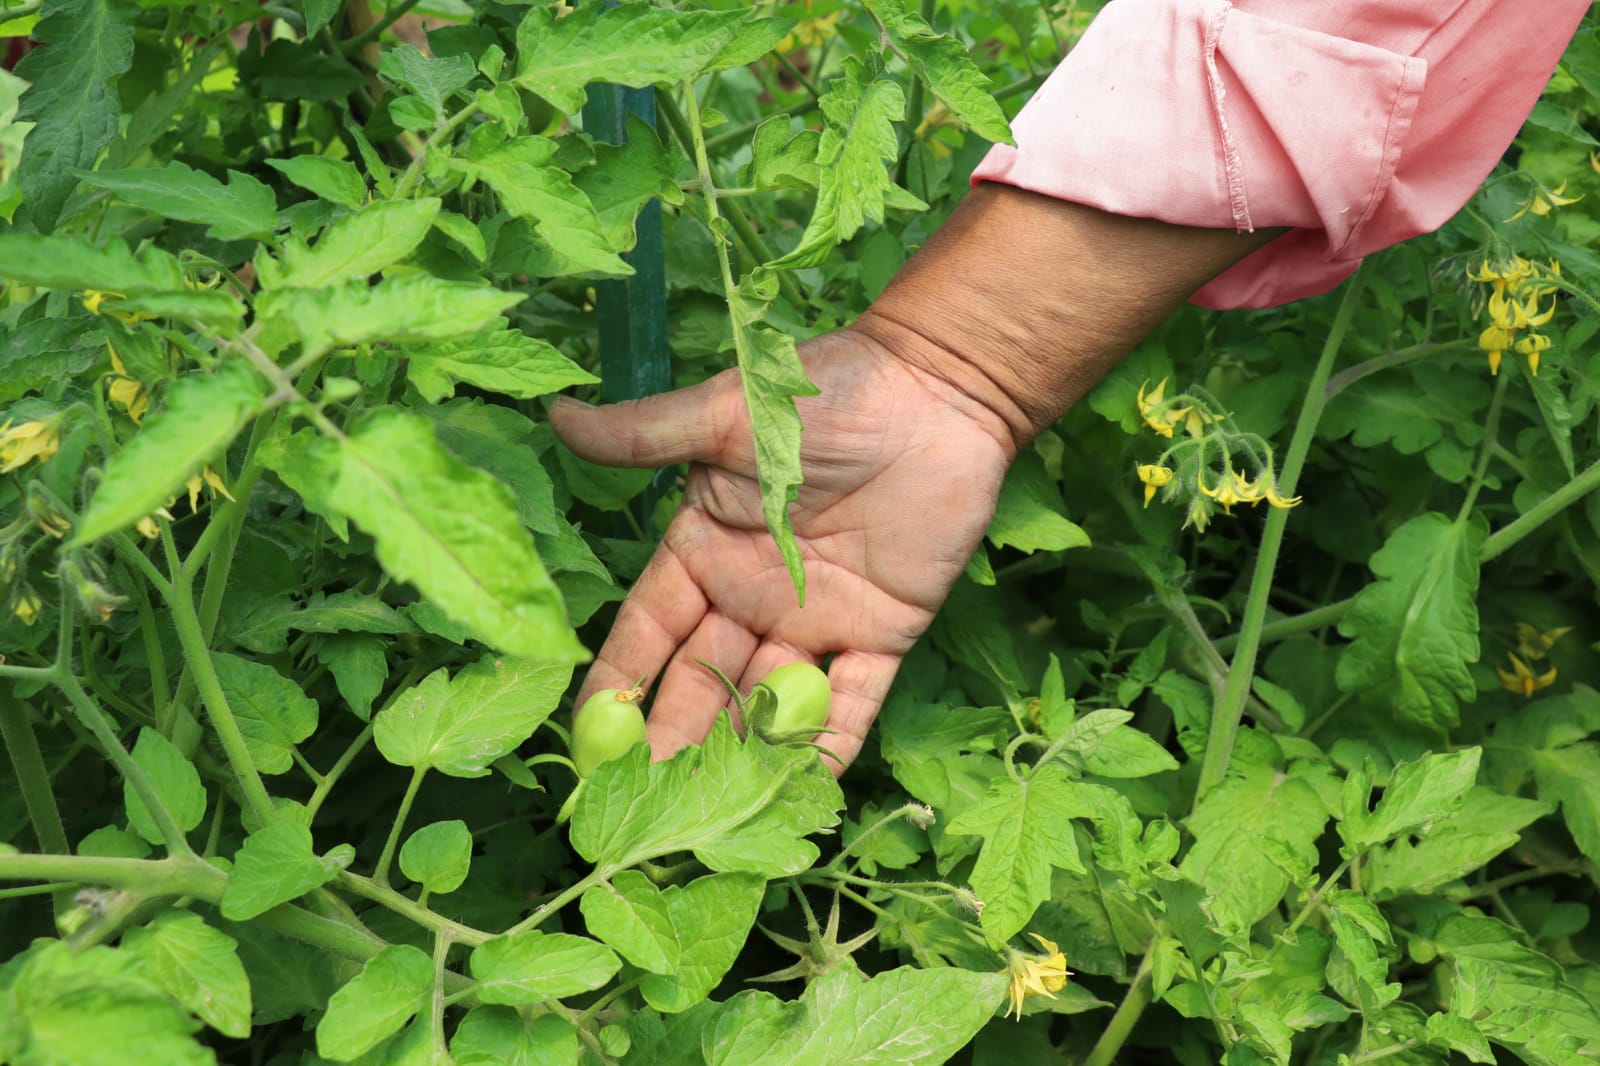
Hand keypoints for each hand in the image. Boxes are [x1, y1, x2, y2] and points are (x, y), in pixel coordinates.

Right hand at [549, 318, 1014, 770]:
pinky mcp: (883, 632)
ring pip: (771, 702)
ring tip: (708, 819)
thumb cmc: (822, 394)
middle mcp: (754, 596)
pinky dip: (832, 743)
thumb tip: (557, 418)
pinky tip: (805, 793)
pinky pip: (854, 700)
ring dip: (743, 756)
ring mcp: (817, 620)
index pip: (648, 630)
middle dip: (673, 740)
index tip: (585, 738)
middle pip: (704, 682)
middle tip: (641, 807)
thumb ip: (646, 434)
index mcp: (707, 551)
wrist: (935, 391)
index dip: (618, 681)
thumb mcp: (725, 415)